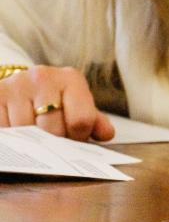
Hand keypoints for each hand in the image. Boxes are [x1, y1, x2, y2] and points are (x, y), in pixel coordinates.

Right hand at [0, 65, 114, 140]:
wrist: (23, 85)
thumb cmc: (55, 99)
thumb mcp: (76, 105)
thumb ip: (94, 121)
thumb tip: (106, 134)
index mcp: (70, 79)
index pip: (81, 120)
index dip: (78, 137)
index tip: (73, 139)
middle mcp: (43, 77)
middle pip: (52, 129)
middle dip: (54, 143)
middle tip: (52, 143)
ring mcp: (16, 86)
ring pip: (25, 132)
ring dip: (30, 142)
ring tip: (33, 137)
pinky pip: (6, 129)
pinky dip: (12, 138)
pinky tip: (18, 134)